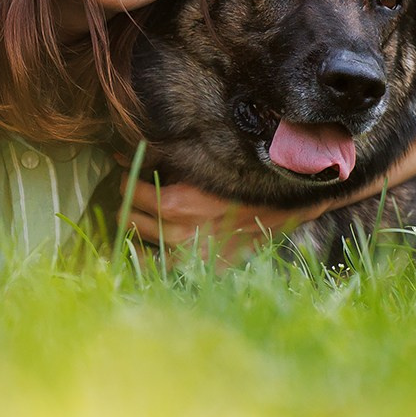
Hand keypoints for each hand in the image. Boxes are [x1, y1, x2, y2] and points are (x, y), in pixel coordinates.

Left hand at [117, 172, 327, 267]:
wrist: (288, 204)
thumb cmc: (247, 175)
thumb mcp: (207, 160)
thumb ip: (165, 155)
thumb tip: (128, 148)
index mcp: (179, 202)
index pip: (131, 189)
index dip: (127, 176)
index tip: (129, 169)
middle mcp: (180, 233)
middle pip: (129, 216)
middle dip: (126, 200)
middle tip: (130, 189)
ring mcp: (190, 256)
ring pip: (140, 241)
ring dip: (133, 224)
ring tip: (134, 212)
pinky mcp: (202, 268)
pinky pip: (159, 267)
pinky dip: (146, 256)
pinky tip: (143, 246)